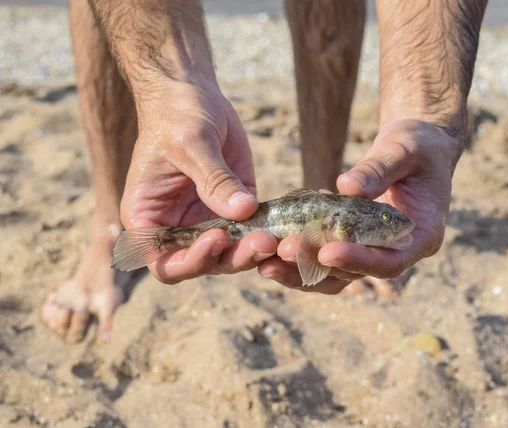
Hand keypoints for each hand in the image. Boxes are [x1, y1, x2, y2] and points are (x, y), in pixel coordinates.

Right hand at [120, 79, 277, 283]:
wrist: (192, 92)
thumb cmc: (176, 113)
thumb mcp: (192, 143)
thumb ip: (214, 179)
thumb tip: (243, 211)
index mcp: (149, 219)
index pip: (164, 263)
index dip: (190, 261)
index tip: (218, 238)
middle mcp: (177, 227)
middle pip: (203, 264)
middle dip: (231, 258)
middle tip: (260, 242)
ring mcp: (207, 219)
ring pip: (230, 253)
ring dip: (252, 252)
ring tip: (274, 239)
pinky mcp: (236, 207)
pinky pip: (252, 230)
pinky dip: (268, 234)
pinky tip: (285, 231)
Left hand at [258, 120, 460, 293]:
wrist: (416, 147)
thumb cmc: (419, 146)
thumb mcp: (404, 149)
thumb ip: (379, 169)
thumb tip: (346, 186)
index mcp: (421, 237)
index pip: (389, 262)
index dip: (358, 261)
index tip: (326, 252)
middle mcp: (397, 252)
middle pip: (355, 274)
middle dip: (317, 265)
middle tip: (283, 251)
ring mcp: (373, 250)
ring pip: (335, 274)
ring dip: (300, 270)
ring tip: (265, 261)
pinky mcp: (353, 242)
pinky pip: (325, 256)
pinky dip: (300, 253)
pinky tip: (274, 242)